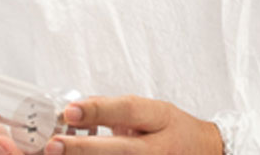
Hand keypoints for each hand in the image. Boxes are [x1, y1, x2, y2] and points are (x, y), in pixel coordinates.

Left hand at [44, 95, 222, 154]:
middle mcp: (160, 149)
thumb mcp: (151, 111)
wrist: (205, 152)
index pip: (129, 110)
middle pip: (121, 150)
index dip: (98, 110)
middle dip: (85, 149)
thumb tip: (73, 110)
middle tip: (54, 146)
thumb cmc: (172, 130)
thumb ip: (114, 109)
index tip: (69, 111)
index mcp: (161, 120)